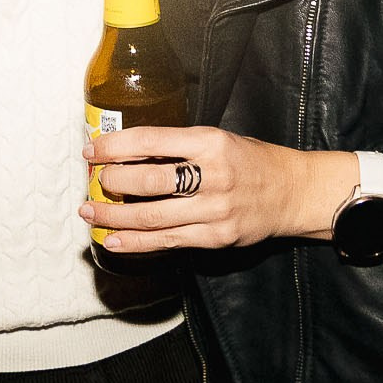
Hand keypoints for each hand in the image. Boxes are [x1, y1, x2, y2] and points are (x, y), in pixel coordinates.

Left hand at [81, 126, 357, 255]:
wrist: (293, 192)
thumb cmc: (251, 161)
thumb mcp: (218, 139)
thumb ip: (178, 147)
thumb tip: (128, 153)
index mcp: (210, 142)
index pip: (150, 141)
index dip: (115, 146)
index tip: (92, 149)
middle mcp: (212, 175)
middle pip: (148, 181)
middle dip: (111, 182)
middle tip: (93, 181)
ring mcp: (214, 210)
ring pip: (152, 216)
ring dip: (114, 217)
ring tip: (89, 213)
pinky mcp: (216, 237)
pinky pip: (167, 241)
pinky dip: (136, 243)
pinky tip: (113, 241)